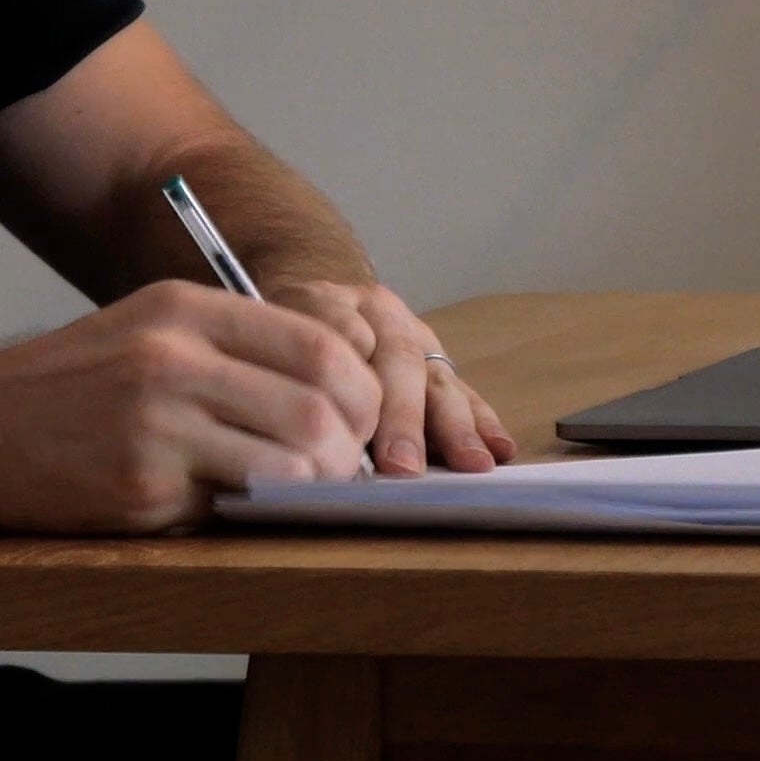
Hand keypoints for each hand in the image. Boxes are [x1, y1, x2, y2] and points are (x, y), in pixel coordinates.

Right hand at [0, 281, 381, 532]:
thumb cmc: (66, 386)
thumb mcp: (147, 331)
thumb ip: (231, 350)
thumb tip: (331, 397)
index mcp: (186, 309)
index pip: (320, 346)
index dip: (360, 393)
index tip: (359, 424)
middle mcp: (175, 357)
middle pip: (319, 406)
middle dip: (349, 451)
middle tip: (342, 474)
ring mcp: (157, 423)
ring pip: (290, 462)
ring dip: (311, 490)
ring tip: (296, 497)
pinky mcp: (138, 485)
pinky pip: (232, 505)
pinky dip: (248, 512)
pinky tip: (230, 507)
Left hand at [263, 277, 515, 477]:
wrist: (316, 294)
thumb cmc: (278, 331)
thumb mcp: (260, 333)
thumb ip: (274, 367)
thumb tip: (290, 431)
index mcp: (323, 301)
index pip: (338, 337)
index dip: (346, 380)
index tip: (346, 429)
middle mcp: (377, 313)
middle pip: (395, 360)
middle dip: (402, 417)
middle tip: (403, 466)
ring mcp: (414, 334)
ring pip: (436, 376)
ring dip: (455, 425)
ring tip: (471, 462)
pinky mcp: (438, 360)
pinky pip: (463, 391)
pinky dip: (482, 421)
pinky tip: (499, 447)